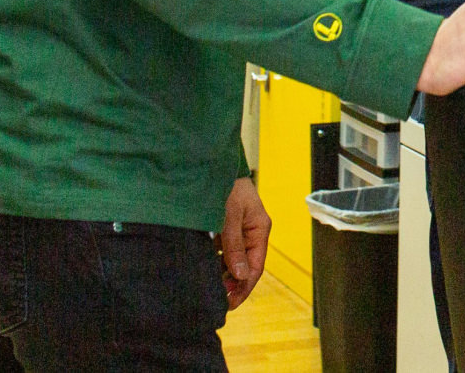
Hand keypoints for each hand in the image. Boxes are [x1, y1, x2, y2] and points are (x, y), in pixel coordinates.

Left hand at [218, 176, 270, 308]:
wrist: (210, 163)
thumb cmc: (224, 186)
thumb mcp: (229, 217)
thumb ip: (234, 246)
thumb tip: (241, 275)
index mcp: (259, 228)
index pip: (256, 266)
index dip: (244, 287)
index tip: (230, 302)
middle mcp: (252, 231)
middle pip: (246, 265)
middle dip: (233, 284)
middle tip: (217, 300)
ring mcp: (239, 229)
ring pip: (233, 259)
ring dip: (223, 274)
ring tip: (209, 288)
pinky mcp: (226, 226)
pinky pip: (223, 250)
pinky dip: (215, 261)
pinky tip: (205, 269)